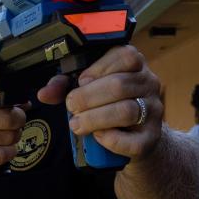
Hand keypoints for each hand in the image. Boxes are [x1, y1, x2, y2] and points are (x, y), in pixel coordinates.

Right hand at [0, 77, 26, 168]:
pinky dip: (10, 152)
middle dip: (19, 120)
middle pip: (10, 118)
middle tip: (15, 121)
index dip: (6, 92)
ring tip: (7, 134)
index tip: (10, 98)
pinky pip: (3, 153)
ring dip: (14, 137)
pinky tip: (6, 148)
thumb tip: (26, 103)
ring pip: (9, 137)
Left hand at [37, 45, 162, 159]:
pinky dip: (112, 140)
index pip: (125, 56)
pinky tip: (99, 136)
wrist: (136, 135)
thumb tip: (44, 93)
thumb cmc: (109, 104)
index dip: (98, 69)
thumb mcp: (90, 88)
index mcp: (135, 65)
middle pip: (119, 85)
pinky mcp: (152, 138)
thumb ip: (66, 86)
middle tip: (71, 107)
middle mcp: (149, 84)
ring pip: (127, 111)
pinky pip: (134, 141)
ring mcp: (153, 111)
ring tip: (77, 124)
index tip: (81, 82)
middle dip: (88, 97)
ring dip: (95, 119)